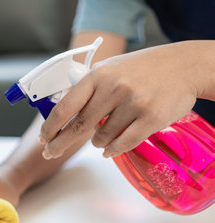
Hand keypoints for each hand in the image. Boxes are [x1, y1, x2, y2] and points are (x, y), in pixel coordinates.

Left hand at [39, 42, 200, 158]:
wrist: (182, 66)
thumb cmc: (140, 70)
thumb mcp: (109, 69)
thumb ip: (87, 89)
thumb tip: (62, 114)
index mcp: (97, 76)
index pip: (65, 107)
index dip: (50, 127)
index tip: (43, 139)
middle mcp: (113, 88)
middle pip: (78, 127)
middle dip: (60, 144)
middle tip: (51, 153)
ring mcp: (133, 103)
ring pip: (101, 137)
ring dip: (96, 142)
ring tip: (101, 137)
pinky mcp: (151, 118)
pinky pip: (123, 143)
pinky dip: (112, 150)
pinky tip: (109, 150)